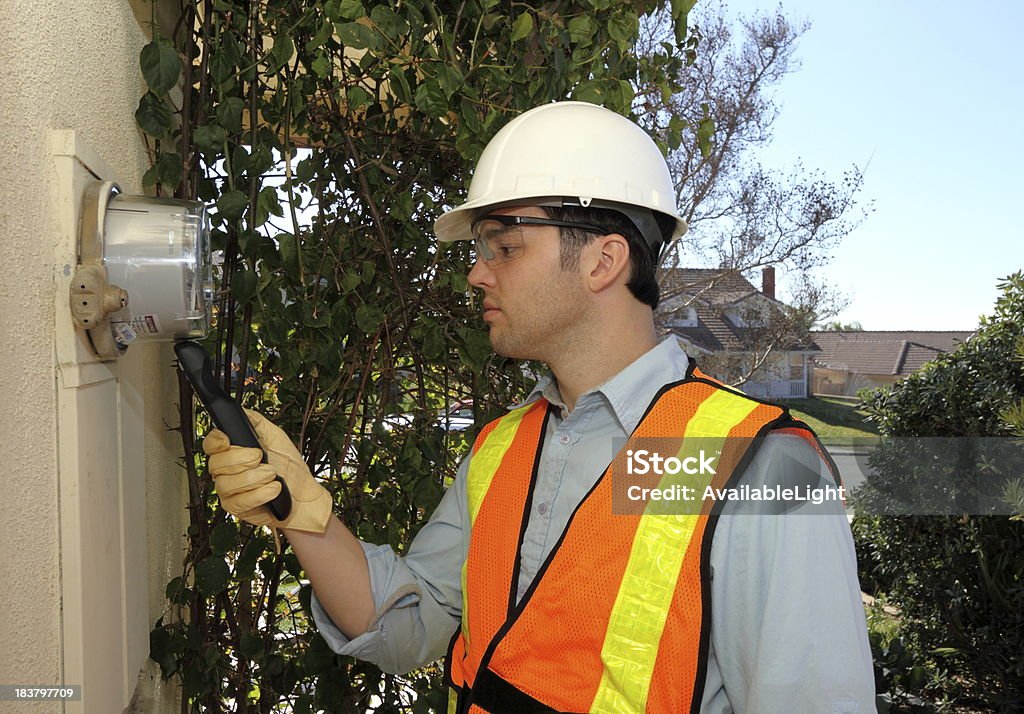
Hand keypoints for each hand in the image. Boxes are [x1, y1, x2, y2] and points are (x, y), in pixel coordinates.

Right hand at [202, 409, 331, 533]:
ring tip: (272, 475)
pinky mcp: (235, 508)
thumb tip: (241, 411)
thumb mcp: (275, 437)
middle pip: (216, 463)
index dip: (216, 442)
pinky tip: (273, 489)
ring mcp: (228, 491)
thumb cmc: (289, 468)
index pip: (210, 444)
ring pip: (226, 483)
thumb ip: (256, 422)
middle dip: (242, 459)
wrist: (303, 495)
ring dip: (254, 478)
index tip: (228, 441)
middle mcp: (225, 471)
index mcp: (232, 451)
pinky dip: (260, 493)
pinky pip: (239, 501)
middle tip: (261, 458)